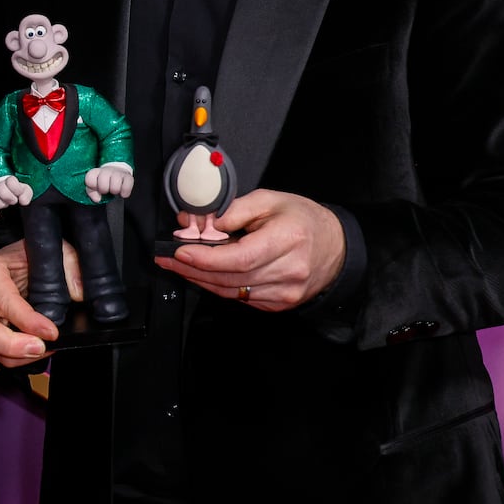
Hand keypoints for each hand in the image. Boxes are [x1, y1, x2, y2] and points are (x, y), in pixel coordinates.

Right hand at [0, 175, 33, 219]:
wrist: (12, 197)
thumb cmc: (19, 193)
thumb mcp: (26, 191)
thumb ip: (26, 194)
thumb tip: (23, 201)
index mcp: (9, 181)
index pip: (11, 181)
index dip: (16, 189)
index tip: (19, 194)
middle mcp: (0, 185)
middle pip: (1, 189)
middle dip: (9, 197)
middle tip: (13, 200)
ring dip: (1, 203)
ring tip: (6, 204)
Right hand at [0, 239, 83, 366]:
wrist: (13, 261)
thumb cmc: (28, 255)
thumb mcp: (51, 249)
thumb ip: (69, 264)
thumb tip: (79, 293)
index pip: (3, 300)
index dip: (27, 320)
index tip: (51, 332)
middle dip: (11, 346)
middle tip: (40, 348)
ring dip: (18, 356)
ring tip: (44, 350)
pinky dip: (18, 357)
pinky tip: (38, 349)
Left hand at [85, 163, 133, 200]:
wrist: (117, 172)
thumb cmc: (103, 181)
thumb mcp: (94, 186)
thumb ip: (91, 192)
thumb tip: (97, 199)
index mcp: (95, 172)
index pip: (90, 179)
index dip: (93, 187)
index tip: (96, 188)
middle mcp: (106, 170)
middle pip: (103, 184)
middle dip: (104, 190)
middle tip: (106, 189)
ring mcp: (118, 173)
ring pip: (115, 186)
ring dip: (114, 191)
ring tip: (114, 190)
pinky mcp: (128, 176)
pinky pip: (127, 186)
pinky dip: (125, 192)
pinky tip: (122, 192)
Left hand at [154, 188, 346, 310]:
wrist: (336, 246)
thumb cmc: (302, 219)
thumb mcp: (269, 200)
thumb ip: (233, 210)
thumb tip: (200, 222)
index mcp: (288, 240)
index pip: (239, 258)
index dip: (206, 258)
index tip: (180, 251)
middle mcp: (289, 271)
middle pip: (231, 278)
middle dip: (193, 269)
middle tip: (168, 259)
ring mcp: (286, 292)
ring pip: (233, 292)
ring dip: (201, 279)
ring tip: (179, 266)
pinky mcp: (281, 303)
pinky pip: (241, 298)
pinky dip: (220, 287)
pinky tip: (204, 275)